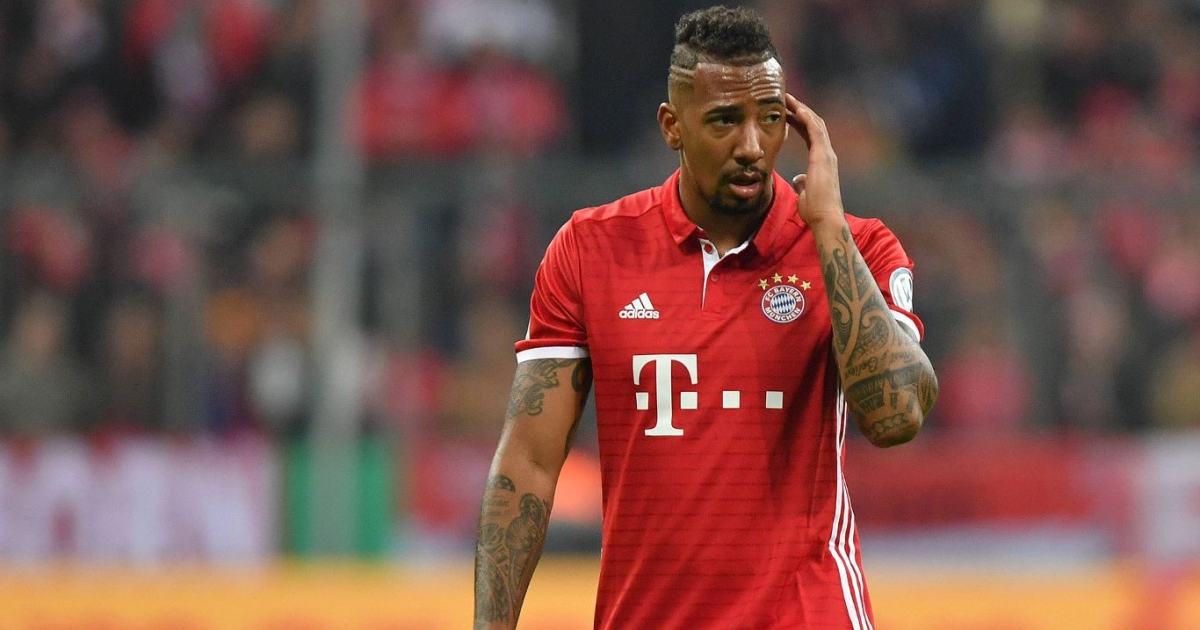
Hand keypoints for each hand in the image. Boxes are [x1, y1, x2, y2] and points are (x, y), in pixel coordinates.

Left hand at [785, 94, 845, 227]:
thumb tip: (798, 179)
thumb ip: (802, 183)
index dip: (799, 122)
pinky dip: (806, 117)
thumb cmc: (815, 210)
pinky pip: (815, 131)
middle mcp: (827, 154)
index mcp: (822, 161)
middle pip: (813, 125)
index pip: (810, 135)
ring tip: (788, 98)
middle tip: (786, 99)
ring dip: (801, 109)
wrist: (825, 219)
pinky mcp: (823, 156)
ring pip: (815, 123)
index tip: (787, 114)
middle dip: (800, 110)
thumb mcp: (804, 193)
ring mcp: (826, 154)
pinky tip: (796, 108)